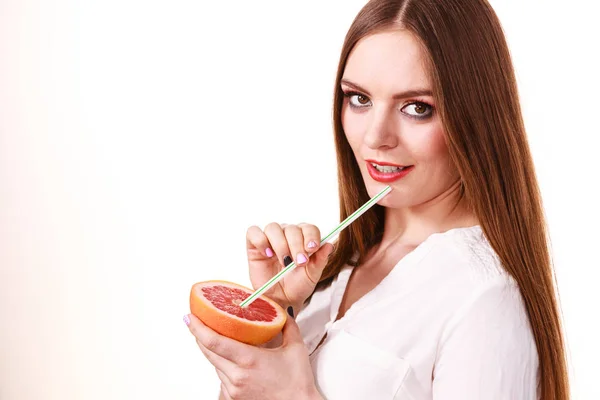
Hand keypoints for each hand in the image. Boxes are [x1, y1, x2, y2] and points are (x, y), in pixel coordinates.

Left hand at [185, 313, 320, 399]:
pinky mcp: (235, 397)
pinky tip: (230, 359)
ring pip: (215, 365)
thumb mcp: (295, 348)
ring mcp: (234, 388)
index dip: (198, 328)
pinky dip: (222, 365)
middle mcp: (237, 375)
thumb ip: (287, 325)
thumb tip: (282, 312)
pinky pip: (222, 377)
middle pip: (208, 352)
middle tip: (195, 321)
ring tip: (214, 337)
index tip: (190, 317)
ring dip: (212, 351)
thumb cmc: (298, 383)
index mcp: (249, 360)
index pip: (214, 342)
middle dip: (199, 335)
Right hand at [246, 222, 333, 309]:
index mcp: (303, 238)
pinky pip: (253, 232)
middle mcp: (287, 234)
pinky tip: (267, 254)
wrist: (281, 300)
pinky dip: (261, 241)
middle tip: (299, 263)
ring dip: (280, 244)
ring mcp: (270, 238)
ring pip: (273, 228)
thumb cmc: (297, 286)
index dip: (311, 236)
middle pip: (292, 228)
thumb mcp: (312, 275)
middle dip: (296, 245)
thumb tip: (330, 244)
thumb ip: (320, 260)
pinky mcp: (253, 245)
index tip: (312, 249)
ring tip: (284, 261)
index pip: (308, 228)